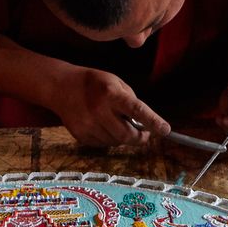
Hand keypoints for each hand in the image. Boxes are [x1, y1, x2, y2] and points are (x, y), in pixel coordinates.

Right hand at [48, 67, 169, 147]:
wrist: (61, 87)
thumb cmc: (93, 83)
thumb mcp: (115, 82)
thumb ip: (130, 101)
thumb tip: (144, 123)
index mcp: (110, 94)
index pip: (136, 110)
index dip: (153, 122)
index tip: (166, 130)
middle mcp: (98, 111)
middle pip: (127, 135)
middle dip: (140, 138)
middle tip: (145, 134)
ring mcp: (88, 125)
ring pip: (115, 142)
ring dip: (123, 137)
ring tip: (117, 123)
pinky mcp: (80, 135)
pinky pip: (103, 144)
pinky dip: (109, 139)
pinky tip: (103, 126)